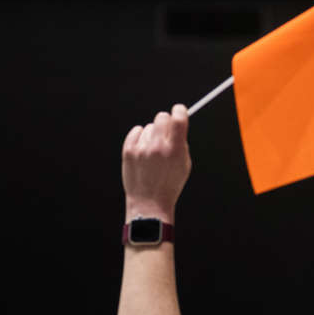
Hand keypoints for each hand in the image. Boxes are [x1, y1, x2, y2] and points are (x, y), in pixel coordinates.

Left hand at [122, 104, 190, 222]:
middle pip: (162, 117)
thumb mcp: (184, 165)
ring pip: (149, 127)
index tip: (179, 111)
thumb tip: (177, 125)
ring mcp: (142, 148)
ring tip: (152, 153)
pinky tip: (143, 152)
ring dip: (152, 135)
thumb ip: (182, 144)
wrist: (149, 203)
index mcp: (176, 150)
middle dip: (165, 123)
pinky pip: (136, 132)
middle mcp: (159, 147)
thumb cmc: (169, 185)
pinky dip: (140, 138)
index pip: (178, 118)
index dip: (180, 111)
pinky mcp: (129, 151)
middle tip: (165, 135)